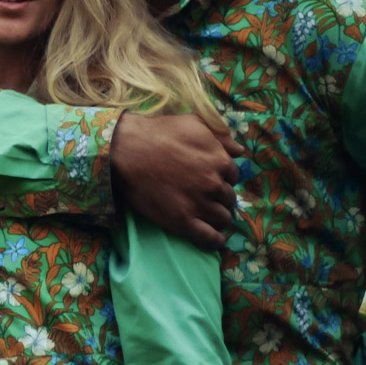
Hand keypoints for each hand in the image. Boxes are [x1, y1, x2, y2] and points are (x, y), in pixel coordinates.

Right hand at [112, 113, 241, 251]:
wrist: (125, 150)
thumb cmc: (159, 132)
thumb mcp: (195, 124)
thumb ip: (220, 136)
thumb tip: (240, 151)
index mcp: (221, 161)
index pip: (233, 176)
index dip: (222, 177)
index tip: (211, 179)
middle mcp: (214, 185)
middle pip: (228, 199)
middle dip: (220, 198)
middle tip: (205, 196)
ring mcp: (199, 204)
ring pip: (222, 218)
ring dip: (218, 217)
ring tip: (207, 216)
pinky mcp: (182, 221)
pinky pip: (209, 238)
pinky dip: (215, 240)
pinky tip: (215, 239)